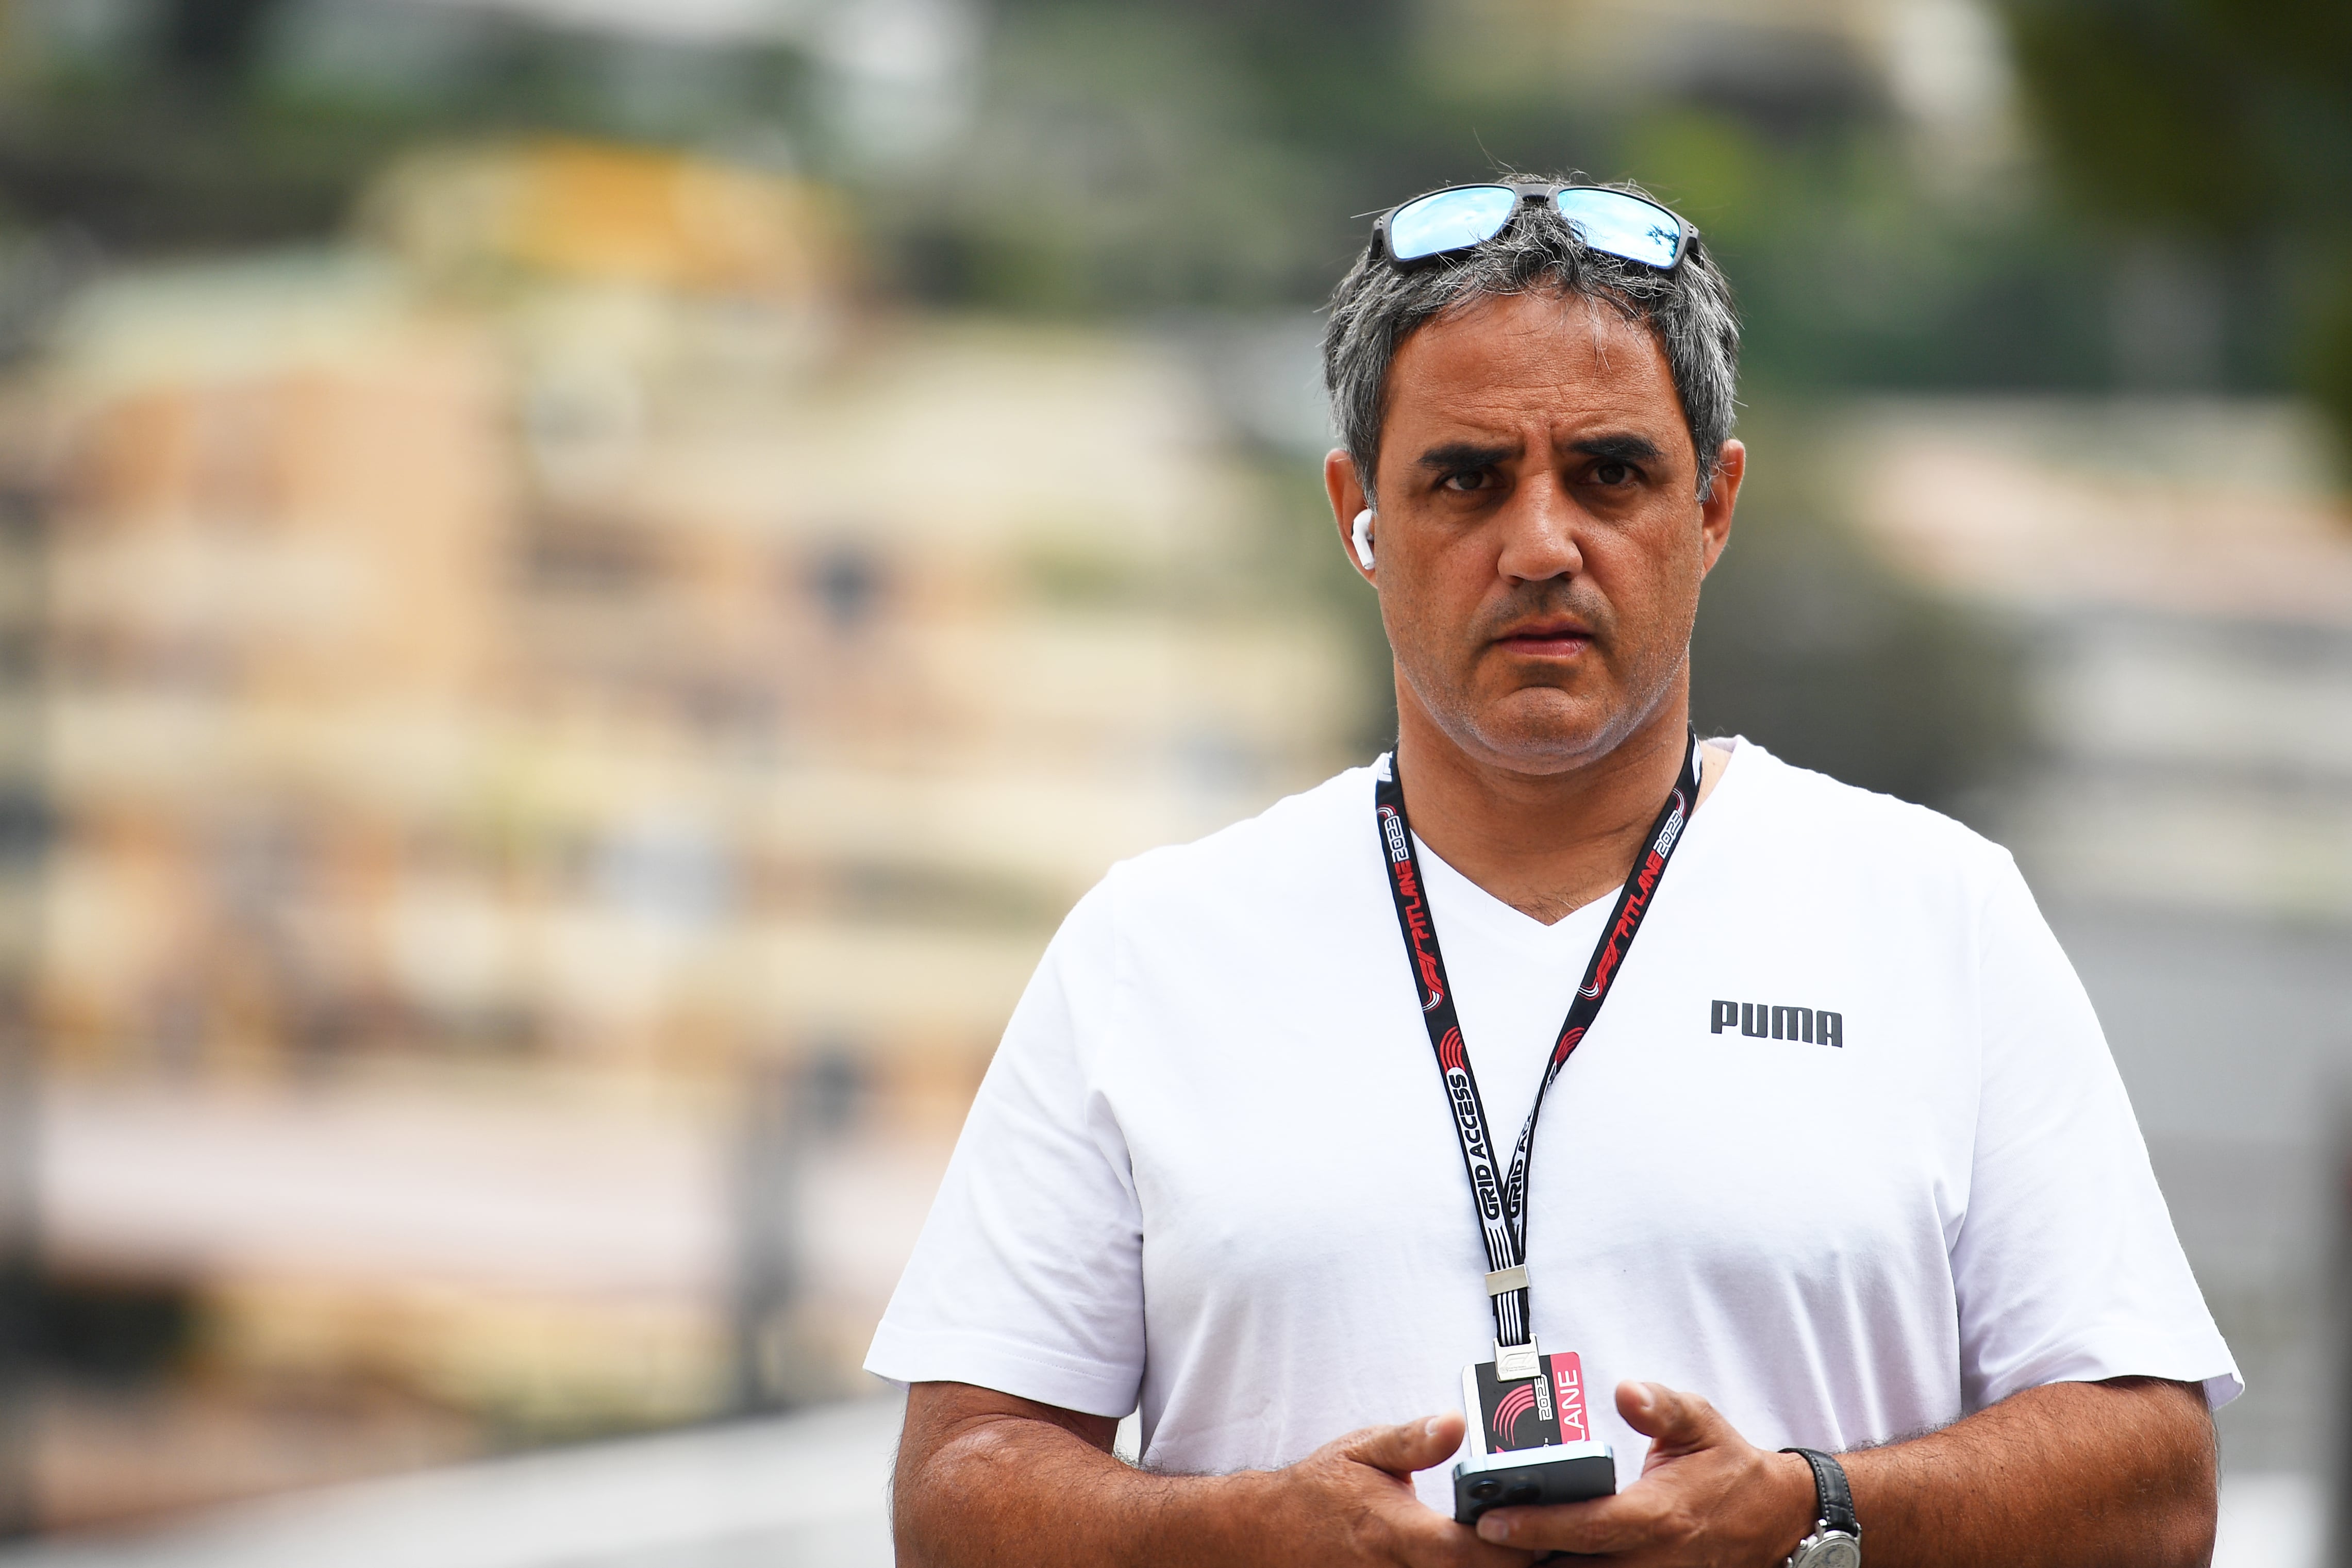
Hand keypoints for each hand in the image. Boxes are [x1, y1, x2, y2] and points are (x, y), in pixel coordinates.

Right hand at [1259, 1411, 1537, 1566]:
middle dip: (1518, 1563)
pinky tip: (1484, 1558)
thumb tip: (1456, 1423)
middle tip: (1545, 1538)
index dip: (1510, 1546)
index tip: (1539, 1526)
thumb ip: (1413, 1440)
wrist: (1272, 1533)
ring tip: (1523, 1547)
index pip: (1465, 1552)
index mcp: (1393, 1532)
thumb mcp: (1362, 1449)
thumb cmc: (1323, 1490)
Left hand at [1469, 1381, 1814, 1564]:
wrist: (1771, 1517)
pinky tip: (1534, 1560)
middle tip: (1473, 1539)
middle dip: (1522, 1559)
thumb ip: (1662, 1406)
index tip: (1490, 1520)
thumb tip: (1626, 1390)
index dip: (1538, 1527)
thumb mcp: (1700, 1422)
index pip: (1589, 1526)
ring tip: (1493, 1550)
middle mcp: (1653, 1558)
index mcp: (1659, 1514)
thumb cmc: (1725, 1464)